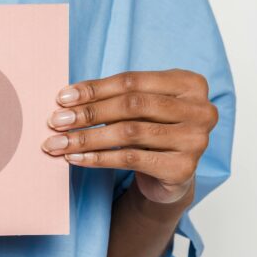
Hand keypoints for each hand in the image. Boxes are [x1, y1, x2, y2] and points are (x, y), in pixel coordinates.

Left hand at [41, 70, 217, 203]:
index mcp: (190, 83)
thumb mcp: (139, 108)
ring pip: (129, 133)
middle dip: (88, 113)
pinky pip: (131, 159)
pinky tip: (75, 159)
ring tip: (58, 143)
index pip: (132, 81)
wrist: (171, 176)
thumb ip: (113, 96)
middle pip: (131, 105)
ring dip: (86, 138)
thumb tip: (66, 99)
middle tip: (56, 121)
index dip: (94, 89)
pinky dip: (98, 158)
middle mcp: (200, 110)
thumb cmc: (152, 131)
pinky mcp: (184, 168)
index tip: (62, 98)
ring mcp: (195, 140)